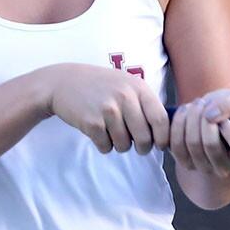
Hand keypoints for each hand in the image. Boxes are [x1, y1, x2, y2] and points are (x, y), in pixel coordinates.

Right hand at [39, 64, 169, 154]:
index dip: (163, 138)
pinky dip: (104, 145)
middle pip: (144, 137)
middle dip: (143, 148)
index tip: (160, 145)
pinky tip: (98, 132)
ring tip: (112, 133)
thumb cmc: (100, 85)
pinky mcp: (91, 123)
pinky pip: (106, 147)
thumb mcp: (126, 84)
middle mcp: (125, 97)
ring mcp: (108, 110)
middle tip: (138, 147)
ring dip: (120, 145)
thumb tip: (166, 130)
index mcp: (139, 88)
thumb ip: (145, 103)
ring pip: (125, 145)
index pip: (161, 120)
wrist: (63, 82)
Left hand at [169, 89, 229, 175]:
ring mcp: (202, 167)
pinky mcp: (183, 161)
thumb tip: (211, 116)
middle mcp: (223, 168)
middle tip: (204, 102)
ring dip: (190, 118)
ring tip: (195, 105)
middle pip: (211, 144)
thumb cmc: (227, 111)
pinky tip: (183, 111)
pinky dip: (177, 123)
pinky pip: (175, 144)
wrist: (208, 115)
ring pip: (192, 143)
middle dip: (205, 117)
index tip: (226, 118)